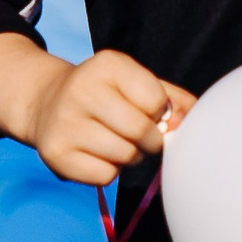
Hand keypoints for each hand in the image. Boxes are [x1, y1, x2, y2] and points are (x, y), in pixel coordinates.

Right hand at [28, 51, 196, 187]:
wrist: (47, 102)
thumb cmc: (106, 94)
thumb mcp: (136, 83)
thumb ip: (173, 99)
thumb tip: (194, 122)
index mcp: (107, 64)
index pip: (155, 101)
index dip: (160, 113)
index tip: (147, 111)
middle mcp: (81, 89)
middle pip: (141, 131)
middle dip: (151, 141)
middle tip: (140, 137)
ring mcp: (65, 122)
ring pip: (125, 156)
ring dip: (130, 157)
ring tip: (116, 142)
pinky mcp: (56, 153)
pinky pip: (105, 176)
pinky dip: (109, 171)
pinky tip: (96, 154)